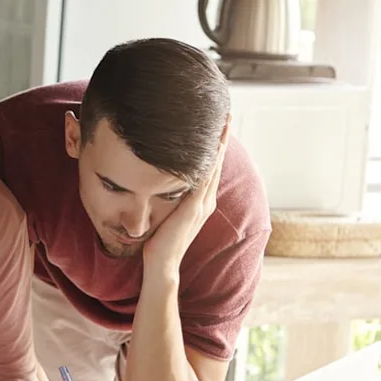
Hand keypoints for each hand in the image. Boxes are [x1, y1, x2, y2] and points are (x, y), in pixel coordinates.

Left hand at [143, 116, 231, 274]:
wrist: (161, 266)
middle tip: (225, 114)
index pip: (209, 168)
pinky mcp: (193, 208)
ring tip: (222, 122)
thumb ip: (167, 199)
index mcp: (199, 202)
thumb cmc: (158, 243)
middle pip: (216, 163)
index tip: (215, 126)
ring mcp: (201, 205)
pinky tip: (208, 145)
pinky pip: (202, 180)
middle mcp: (205, 201)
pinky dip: (207, 162)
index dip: (213, 147)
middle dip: (220, 138)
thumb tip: (156, 183)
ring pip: (213, 167)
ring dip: (218, 144)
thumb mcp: (165, 214)